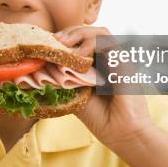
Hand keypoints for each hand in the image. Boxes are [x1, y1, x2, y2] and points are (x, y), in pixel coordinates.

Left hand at [55, 25, 152, 148]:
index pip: (82, 41)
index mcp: (98, 65)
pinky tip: (80, 54)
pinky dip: (91, 42)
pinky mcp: (125, 62)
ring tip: (65, 43)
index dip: (66, 38)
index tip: (49, 44)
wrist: (122, 134)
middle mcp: (109, 59)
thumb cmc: (101, 119)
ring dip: (79, 33)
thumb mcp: (75, 96)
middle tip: (55, 40)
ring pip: (99, 32)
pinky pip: (108, 41)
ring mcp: (117, 59)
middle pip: (90, 32)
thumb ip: (64, 79)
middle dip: (70, 33)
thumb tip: (43, 65)